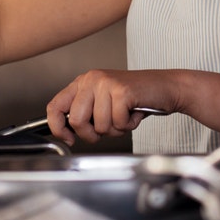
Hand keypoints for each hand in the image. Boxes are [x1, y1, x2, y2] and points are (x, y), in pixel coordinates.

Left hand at [45, 69, 181, 144]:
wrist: (165, 87)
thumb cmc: (136, 98)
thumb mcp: (104, 103)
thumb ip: (85, 113)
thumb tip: (68, 132)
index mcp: (83, 83)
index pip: (55, 106)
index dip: (58, 128)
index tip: (69, 139)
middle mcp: (91, 80)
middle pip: (76, 120)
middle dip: (92, 134)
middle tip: (109, 129)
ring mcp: (106, 84)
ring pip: (99, 125)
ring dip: (116, 129)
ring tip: (125, 116)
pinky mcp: (122, 91)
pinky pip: (118, 122)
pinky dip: (128, 125)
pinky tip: (134, 113)